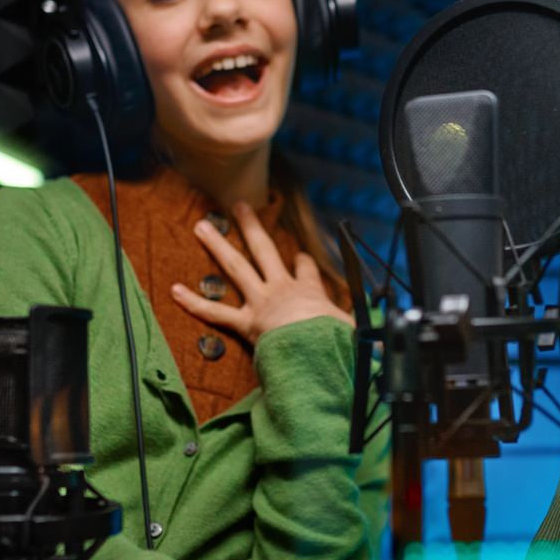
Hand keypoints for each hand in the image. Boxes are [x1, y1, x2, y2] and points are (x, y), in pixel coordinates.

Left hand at [170, 201, 350, 341]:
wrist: (317, 352)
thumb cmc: (338, 342)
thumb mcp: (356, 332)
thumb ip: (365, 332)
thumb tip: (386, 340)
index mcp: (311, 291)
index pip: (306, 269)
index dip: (303, 263)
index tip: (301, 257)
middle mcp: (282, 289)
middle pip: (264, 251)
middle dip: (251, 227)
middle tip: (240, 206)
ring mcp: (261, 302)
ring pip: (236, 268)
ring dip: (218, 245)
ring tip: (202, 225)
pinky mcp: (246, 322)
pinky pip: (215, 312)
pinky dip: (193, 301)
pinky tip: (173, 290)